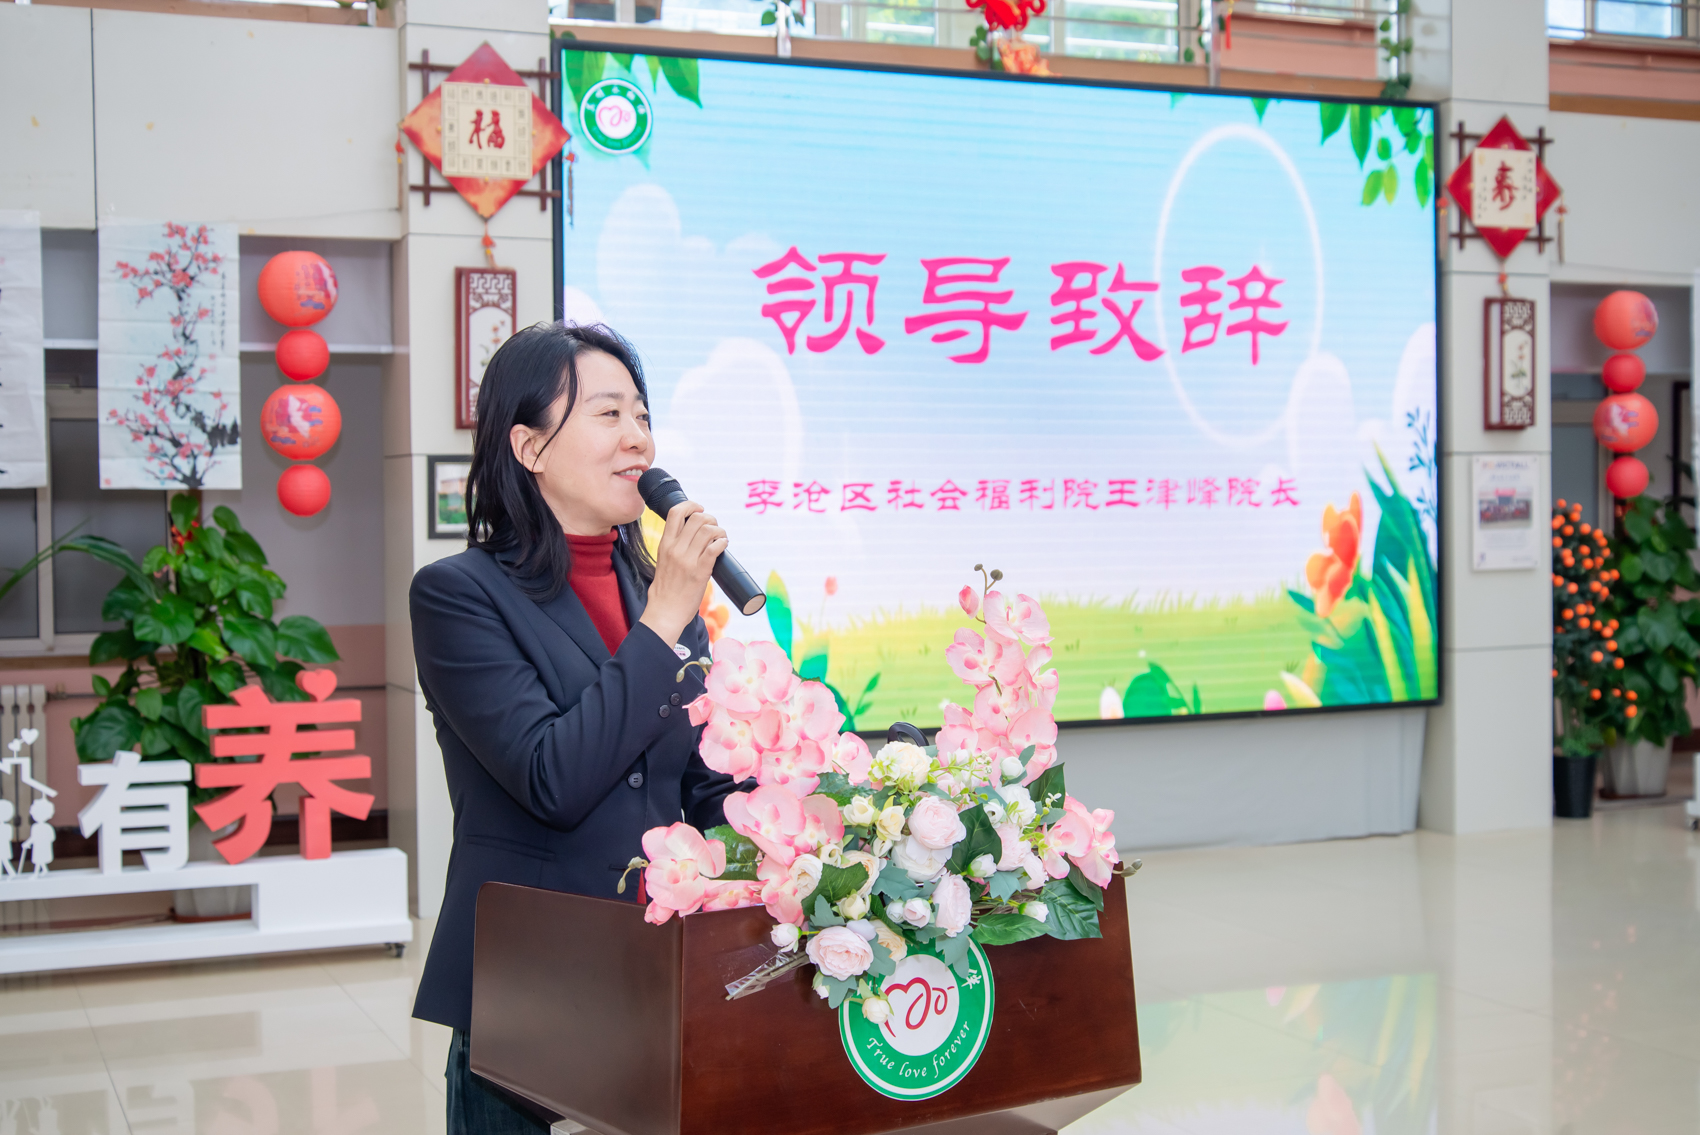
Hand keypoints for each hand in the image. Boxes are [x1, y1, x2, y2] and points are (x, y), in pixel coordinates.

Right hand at [639, 501, 726, 645]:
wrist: (664, 612)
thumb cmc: (665, 590)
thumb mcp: (663, 561)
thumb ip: (674, 548)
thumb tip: (691, 537)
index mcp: (665, 544)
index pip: (675, 512)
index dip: (691, 505)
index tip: (699, 509)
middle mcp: (675, 549)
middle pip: (697, 518)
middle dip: (710, 519)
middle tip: (715, 528)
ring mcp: (687, 560)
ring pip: (708, 530)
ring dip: (720, 531)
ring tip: (721, 539)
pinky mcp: (700, 572)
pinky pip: (714, 548)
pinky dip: (722, 543)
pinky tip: (723, 547)